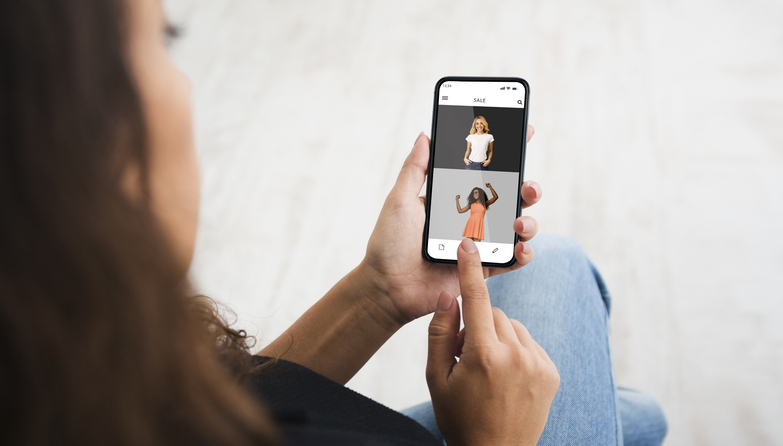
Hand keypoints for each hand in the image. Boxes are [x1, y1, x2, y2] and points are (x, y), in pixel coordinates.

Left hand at [359, 126, 540, 325]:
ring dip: (528, 221)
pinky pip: (511, 260)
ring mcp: (479, 243)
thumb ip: (415, 169)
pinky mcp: (482, 269)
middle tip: (527, 187)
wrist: (387, 287)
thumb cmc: (388, 244)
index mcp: (454, 198)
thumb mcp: (400, 200)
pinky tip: (521, 248)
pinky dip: (523, 254)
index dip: (506, 154)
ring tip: (518, 222)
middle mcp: (471, 218)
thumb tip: (426, 135)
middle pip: (510, 198)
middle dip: (527, 188)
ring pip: (517, 227)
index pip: (485, 172)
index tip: (523, 133)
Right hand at [426, 239, 559, 445]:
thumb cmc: (459, 417)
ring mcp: (538, 364)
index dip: (470, 270)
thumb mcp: (436, 378)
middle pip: (495, 314)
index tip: (469, 245)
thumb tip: (449, 296)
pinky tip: (506, 375)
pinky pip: (529, 342)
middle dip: (479, 326)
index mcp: (483, 356)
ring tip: (488, 369)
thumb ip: (440, 333)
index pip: (477, 301)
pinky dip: (516, 349)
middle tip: (467, 355)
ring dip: (498, 336)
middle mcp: (516, 356)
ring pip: (512, 326)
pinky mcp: (551, 371)